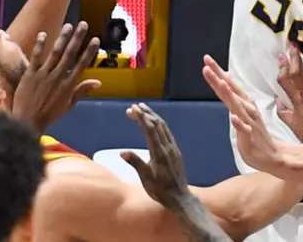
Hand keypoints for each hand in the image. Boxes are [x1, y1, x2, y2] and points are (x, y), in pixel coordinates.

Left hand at [10, 21, 101, 131]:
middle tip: (83, 24)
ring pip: (55, 53)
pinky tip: (43, 34)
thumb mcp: (69, 105)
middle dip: (77, 38)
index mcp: (68, 85)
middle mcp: (57, 77)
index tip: (95, 39)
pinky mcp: (30, 74)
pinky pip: (36, 57)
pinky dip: (40, 45)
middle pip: (69, 54)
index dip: (89, 51)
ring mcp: (43, 74)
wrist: (27, 122)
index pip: (81, 64)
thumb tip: (98, 82)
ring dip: (62, 38)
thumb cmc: (49, 114)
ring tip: (68, 25)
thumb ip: (82, 91)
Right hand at [123, 105, 229, 241]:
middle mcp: (167, 146)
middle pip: (157, 124)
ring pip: (164, 127)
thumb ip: (136, 163)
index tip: (133, 109)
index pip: (149, 129)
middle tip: (135, 106)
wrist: (180, 197)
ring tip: (144, 110)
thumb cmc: (160, 190)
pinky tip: (156, 124)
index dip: (141, 117)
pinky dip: (160, 125)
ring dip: (154, 117)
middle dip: (146, 113)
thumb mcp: (145, 178)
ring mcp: (173, 148)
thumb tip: (122, 152)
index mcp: (159, 152)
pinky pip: (168, 133)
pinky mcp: (176, 151)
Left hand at [202, 54, 293, 174]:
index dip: (218, 72)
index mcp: (244, 102)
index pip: (229, 84)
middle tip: (207, 65)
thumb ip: (233, 93)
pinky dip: (238, 123)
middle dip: (219, 78)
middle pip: (231, 91)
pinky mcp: (250, 137)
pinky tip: (232, 117)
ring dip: (229, 94)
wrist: (272, 154)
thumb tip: (225, 76)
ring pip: (238, 106)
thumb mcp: (243, 108)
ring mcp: (249, 122)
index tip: (207, 59)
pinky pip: (244, 129)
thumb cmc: (255, 132)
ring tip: (220, 83)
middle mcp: (247, 108)